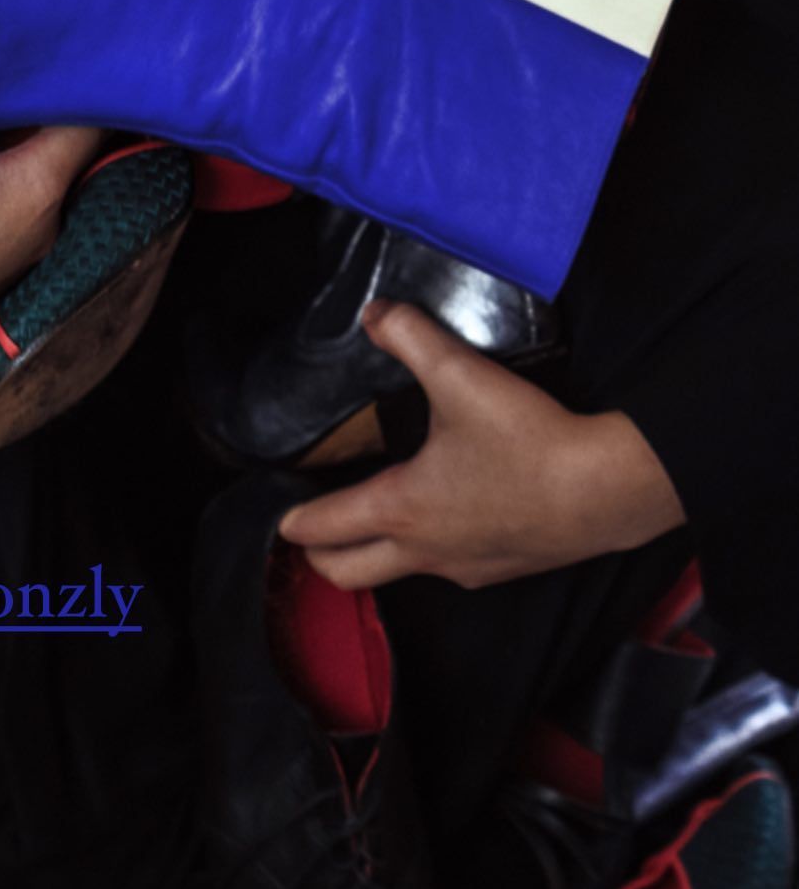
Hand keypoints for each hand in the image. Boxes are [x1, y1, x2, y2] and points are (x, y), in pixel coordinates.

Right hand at [0, 0, 104, 377]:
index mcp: (38, 189)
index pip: (91, 116)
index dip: (89, 71)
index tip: (86, 30)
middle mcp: (36, 223)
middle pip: (56, 139)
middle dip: (45, 93)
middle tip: (35, 37)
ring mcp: (2, 247)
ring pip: (23, 169)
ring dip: (11, 130)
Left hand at [275, 299, 687, 589]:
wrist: (607, 490)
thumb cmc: (530, 441)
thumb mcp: (461, 375)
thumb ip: (411, 337)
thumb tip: (375, 314)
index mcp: (401, 508)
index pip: (325, 529)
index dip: (294, 521)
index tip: (281, 516)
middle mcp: (424, 550)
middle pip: (347, 574)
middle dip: (322, 556)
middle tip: (313, 531)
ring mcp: (464, 569)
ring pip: (398, 574)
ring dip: (376, 554)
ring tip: (375, 519)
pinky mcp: (502, 570)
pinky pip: (447, 569)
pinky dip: (429, 551)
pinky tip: (448, 515)